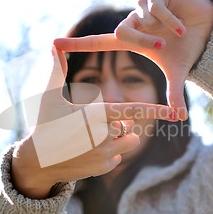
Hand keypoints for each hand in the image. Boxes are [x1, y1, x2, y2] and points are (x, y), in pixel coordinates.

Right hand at [11, 47, 176, 198]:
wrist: (37, 162)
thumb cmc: (44, 124)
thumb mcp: (49, 96)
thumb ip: (57, 70)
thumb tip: (53, 45)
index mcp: (95, 116)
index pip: (132, 112)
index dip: (155, 111)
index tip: (175, 113)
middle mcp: (104, 136)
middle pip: (129, 126)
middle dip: (119, 124)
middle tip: (92, 125)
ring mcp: (104, 155)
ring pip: (128, 140)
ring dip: (118, 137)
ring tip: (92, 138)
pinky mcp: (104, 169)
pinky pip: (118, 156)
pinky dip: (108, 153)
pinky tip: (88, 152)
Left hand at [54, 0, 212, 120]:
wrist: (209, 28)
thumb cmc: (187, 48)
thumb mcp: (177, 72)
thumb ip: (174, 94)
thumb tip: (181, 119)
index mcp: (131, 40)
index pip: (99, 43)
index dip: (77, 45)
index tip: (54, 44)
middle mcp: (133, 22)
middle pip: (122, 31)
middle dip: (143, 40)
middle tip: (163, 48)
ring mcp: (143, 7)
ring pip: (141, 17)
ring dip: (162, 29)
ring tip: (180, 34)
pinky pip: (157, 8)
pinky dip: (172, 21)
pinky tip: (183, 26)